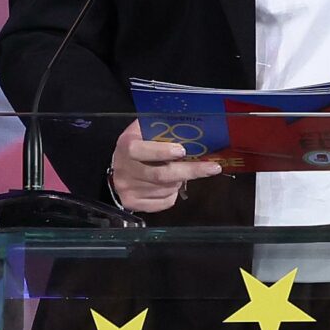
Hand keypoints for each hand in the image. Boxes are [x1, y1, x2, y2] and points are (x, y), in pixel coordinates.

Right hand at [109, 119, 224, 212]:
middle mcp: (125, 169)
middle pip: (160, 175)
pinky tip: (171, 185)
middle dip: (189, 171)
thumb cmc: (138, 145)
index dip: (161, 151)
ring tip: (183, 172)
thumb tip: (191, 127)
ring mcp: (128, 189)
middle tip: (212, 168)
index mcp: (126, 146)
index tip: (182, 150)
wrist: (117, 167)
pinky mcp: (133, 203)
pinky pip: (164, 202)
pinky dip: (173, 194)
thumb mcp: (144, 130)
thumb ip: (161, 128)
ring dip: (181, 181)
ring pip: (165, 189)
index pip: (141, 150)